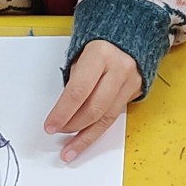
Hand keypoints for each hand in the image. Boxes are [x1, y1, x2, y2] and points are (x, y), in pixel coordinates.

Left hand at [45, 40, 139, 162]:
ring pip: (106, 118)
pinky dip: (97, 130)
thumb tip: (64, 112)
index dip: (62, 112)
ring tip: (70, 149)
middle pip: (94, 108)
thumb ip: (74, 82)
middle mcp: (119, 69)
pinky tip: (85, 139)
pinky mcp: (135, 92)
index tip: (50, 126)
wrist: (129, 36)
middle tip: (58, 133)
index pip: (78, 91)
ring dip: (85, 136)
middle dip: (73, 125)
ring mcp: (130, 82)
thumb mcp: (79, 55)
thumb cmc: (99, 46)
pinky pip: (114, 117)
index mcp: (100, 55)